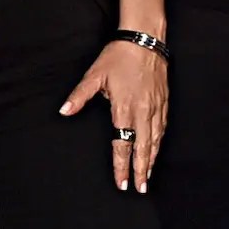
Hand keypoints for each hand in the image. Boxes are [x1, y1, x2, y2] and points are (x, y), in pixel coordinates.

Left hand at [62, 41, 166, 191]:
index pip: (122, 145)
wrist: (145, 39)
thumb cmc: (119, 56)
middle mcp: (143, 112)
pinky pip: (162, 128)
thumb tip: (64, 111)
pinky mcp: (164, 102)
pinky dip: (159, 144)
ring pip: (155, 141)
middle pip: (142, 148)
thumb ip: (79, 96)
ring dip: (151, 161)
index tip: (121, 182)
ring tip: (147, 177)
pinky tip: (157, 151)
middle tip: (139, 188)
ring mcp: (155, 108)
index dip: (121, 166)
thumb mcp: (95, 75)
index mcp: (124, 109)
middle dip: (140, 171)